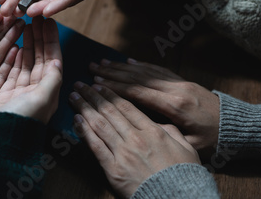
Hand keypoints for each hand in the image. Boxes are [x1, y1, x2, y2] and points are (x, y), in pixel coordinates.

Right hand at [0, 17, 62, 123]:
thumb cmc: (21, 118)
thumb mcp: (41, 98)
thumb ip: (52, 79)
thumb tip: (58, 61)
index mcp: (48, 91)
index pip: (53, 59)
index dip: (51, 40)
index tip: (49, 22)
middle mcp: (36, 90)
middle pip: (40, 58)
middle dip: (39, 37)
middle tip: (36, 18)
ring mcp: (20, 90)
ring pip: (26, 61)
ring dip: (28, 43)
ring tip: (25, 25)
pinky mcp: (5, 91)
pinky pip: (13, 69)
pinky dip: (14, 55)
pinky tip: (15, 43)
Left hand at [70, 82, 199, 198]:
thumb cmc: (183, 177)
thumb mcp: (186, 148)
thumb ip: (171, 131)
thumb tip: (160, 124)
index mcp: (152, 131)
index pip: (126, 107)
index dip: (110, 93)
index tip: (99, 85)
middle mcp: (136, 138)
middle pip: (109, 111)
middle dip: (92, 96)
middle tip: (80, 85)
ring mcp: (123, 153)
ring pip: (99, 124)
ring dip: (84, 108)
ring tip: (74, 97)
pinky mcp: (114, 169)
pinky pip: (96, 146)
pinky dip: (84, 131)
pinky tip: (76, 119)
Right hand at [89, 58, 219, 154]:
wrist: (234, 124)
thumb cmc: (212, 138)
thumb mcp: (189, 143)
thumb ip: (163, 132)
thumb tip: (136, 125)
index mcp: (175, 106)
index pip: (138, 93)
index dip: (116, 87)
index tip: (97, 83)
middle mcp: (174, 89)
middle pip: (138, 78)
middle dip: (112, 73)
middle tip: (92, 68)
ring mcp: (178, 82)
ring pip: (145, 71)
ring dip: (122, 67)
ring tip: (102, 62)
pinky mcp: (182, 80)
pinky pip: (157, 70)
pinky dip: (140, 65)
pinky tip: (127, 62)